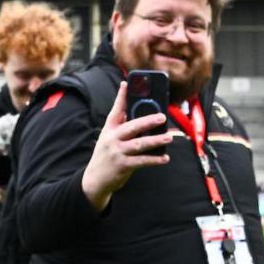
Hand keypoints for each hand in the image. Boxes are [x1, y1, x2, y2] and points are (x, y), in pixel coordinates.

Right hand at [81, 82, 171, 211]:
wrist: (94, 180)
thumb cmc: (107, 156)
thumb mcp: (109, 139)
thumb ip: (123, 128)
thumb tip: (142, 117)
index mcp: (109, 129)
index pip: (116, 110)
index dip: (121, 97)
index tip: (126, 83)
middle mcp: (112, 139)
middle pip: (131, 127)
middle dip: (147, 121)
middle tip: (162, 116)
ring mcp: (117, 152)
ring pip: (139, 144)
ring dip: (155, 140)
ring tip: (168, 137)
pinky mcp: (123, 166)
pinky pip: (142, 161)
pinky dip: (154, 160)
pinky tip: (165, 158)